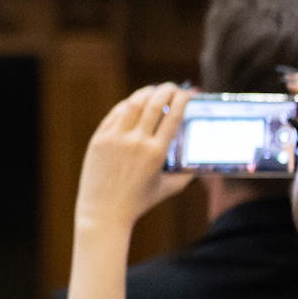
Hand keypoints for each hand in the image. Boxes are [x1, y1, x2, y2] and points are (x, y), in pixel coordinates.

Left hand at [74, 84, 192, 234]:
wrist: (104, 211)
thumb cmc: (139, 202)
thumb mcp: (169, 188)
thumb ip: (186, 173)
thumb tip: (198, 160)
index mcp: (157, 152)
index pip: (173, 116)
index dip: (182, 100)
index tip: (188, 93)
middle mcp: (136, 141)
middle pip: (153, 104)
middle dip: (166, 90)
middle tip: (172, 87)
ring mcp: (115, 138)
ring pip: (132, 104)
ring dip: (145, 94)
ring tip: (154, 91)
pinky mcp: (99, 139)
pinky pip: (114, 115)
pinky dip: (126, 106)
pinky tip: (133, 103)